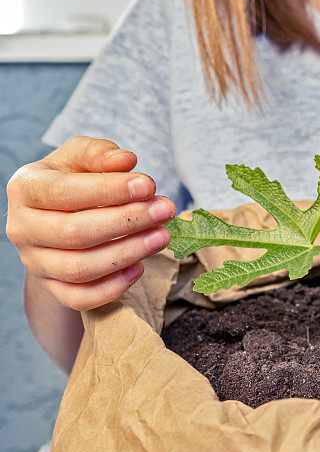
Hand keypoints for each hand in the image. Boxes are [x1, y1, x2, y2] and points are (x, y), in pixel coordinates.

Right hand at [6, 137, 175, 310]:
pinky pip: (80, 298)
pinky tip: (140, 268)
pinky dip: (113, 287)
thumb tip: (126, 160)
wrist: (57, 218)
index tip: (148, 185)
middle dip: (127, 222)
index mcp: (24, 188)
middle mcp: (22, 228)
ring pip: (80, 268)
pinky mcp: (52, 288)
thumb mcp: (81, 158)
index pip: (63, 192)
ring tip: (162, 236)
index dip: (108, 190)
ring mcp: (35, 262)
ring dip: (127, 253)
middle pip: (74, 233)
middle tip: (165, 210)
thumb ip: (99, 153)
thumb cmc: (74, 180)